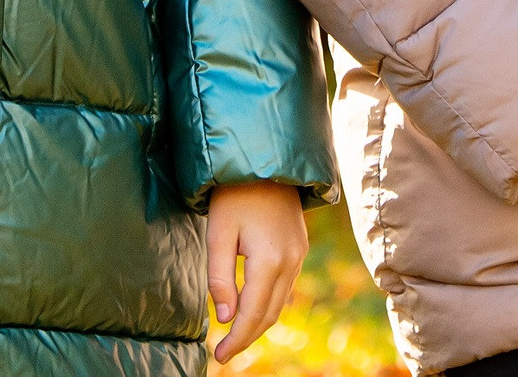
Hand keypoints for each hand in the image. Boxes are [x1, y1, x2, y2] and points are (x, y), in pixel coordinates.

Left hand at [206, 181, 306, 363]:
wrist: (265, 161)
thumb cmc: (235, 194)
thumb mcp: (218, 233)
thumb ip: (220, 277)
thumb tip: (225, 318)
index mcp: (269, 260)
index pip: (252, 314)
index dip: (236, 340)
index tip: (219, 357)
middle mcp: (290, 262)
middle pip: (269, 315)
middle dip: (247, 337)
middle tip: (224, 354)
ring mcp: (298, 256)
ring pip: (279, 304)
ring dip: (258, 323)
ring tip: (235, 337)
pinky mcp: (299, 249)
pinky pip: (285, 288)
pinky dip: (268, 305)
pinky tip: (252, 309)